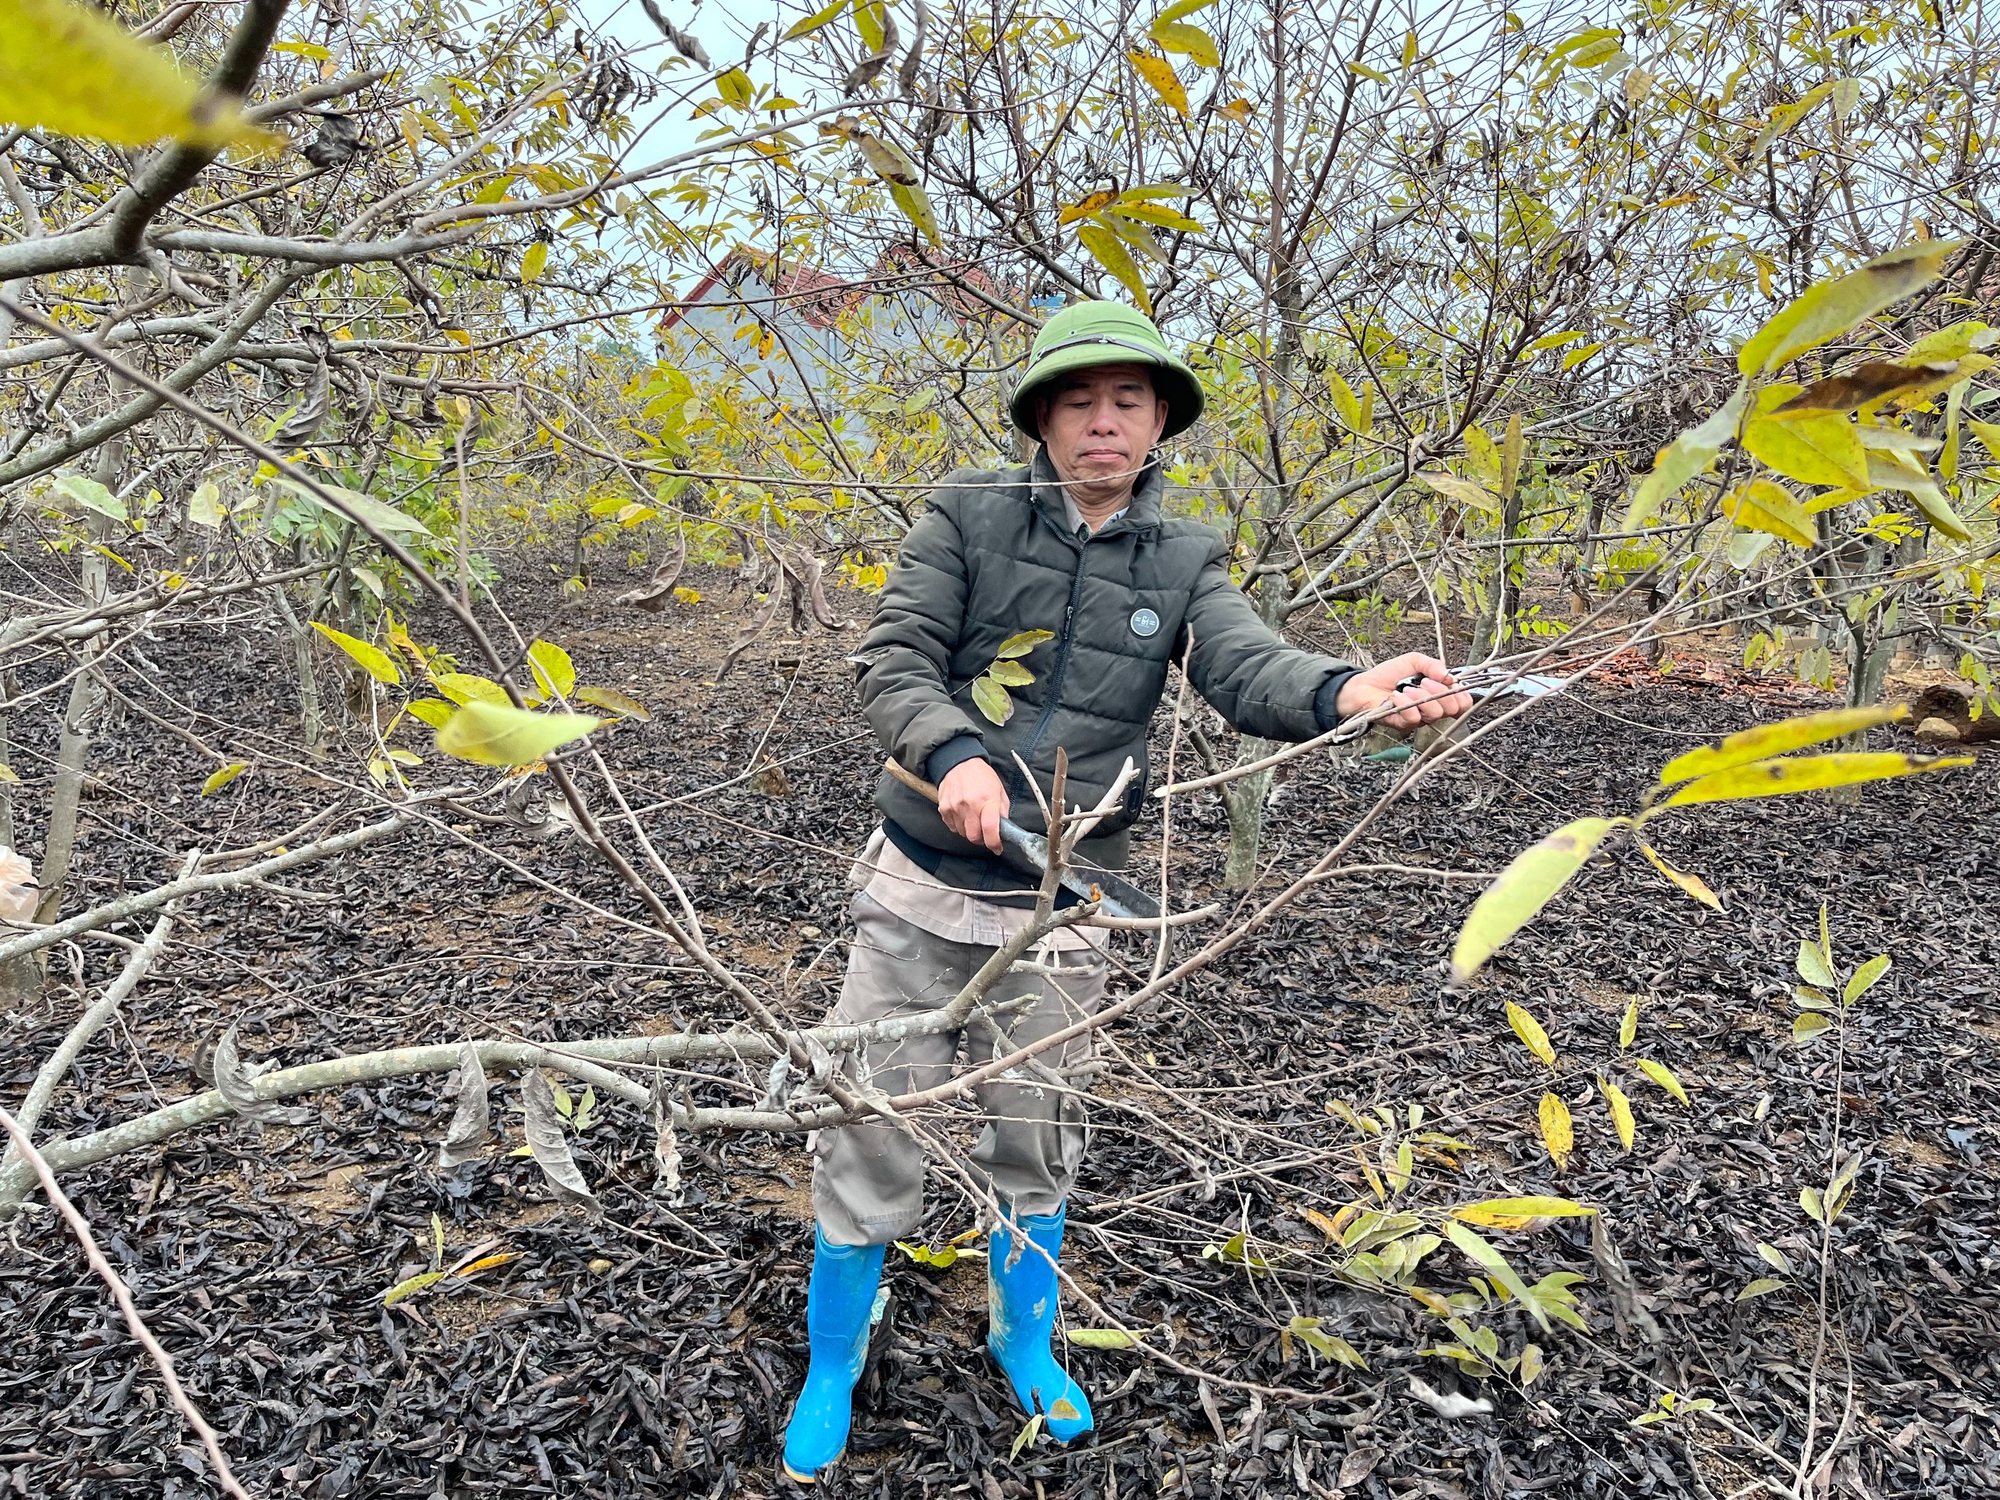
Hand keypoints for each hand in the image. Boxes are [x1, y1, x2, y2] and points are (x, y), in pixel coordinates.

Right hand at [937, 757, 1008, 852]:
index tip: (997, 848)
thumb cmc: (981, 775)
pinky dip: (959, 825)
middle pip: (974, 837)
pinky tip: (963, 814)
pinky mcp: (944, 808)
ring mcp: (955, 807)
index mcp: (987, 800)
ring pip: (962, 833)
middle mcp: (969, 805)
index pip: (990, 829)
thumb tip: (1004, 830)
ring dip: (970, 831)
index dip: (994, 843)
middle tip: (985, 833)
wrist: (959, 762)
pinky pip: (952, 827)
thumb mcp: (999, 790)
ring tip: (974, 818)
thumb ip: (1002, 811)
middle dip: (981, 840)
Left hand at [1334, 654, 1474, 732]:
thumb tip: (1447, 675)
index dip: (1461, 694)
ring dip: (1422, 697)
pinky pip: (1413, 718)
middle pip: (1452, 710)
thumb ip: (1432, 664)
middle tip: (1425, 682)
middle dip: (1441, 692)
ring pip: (1434, 714)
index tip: (1448, 682)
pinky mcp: (1403, 725)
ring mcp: (1418, 719)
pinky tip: (1396, 696)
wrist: (1363, 685)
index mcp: (1439, 695)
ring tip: (1407, 688)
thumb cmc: (1388, 675)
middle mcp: (1432, 709)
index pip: (1463, 703)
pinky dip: (1405, 704)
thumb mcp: (1413, 661)